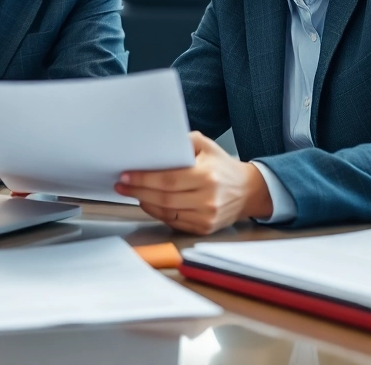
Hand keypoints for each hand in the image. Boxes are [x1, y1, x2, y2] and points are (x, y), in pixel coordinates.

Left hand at [114, 131, 272, 234]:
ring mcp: (206, 217)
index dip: (144, 178)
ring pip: (166, 212)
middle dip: (138, 190)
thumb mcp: (206, 146)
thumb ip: (181, 143)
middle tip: (122, 184)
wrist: (248, 190)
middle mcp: (207, 198)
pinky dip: (158, 212)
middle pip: (164, 197)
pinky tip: (149, 202)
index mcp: (207, 175)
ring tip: (133, 192)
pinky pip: (174, 221)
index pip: (168, 179)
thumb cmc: (222, 166)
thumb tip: (153, 148)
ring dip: (145, 202)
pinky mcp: (204, 228)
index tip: (126, 174)